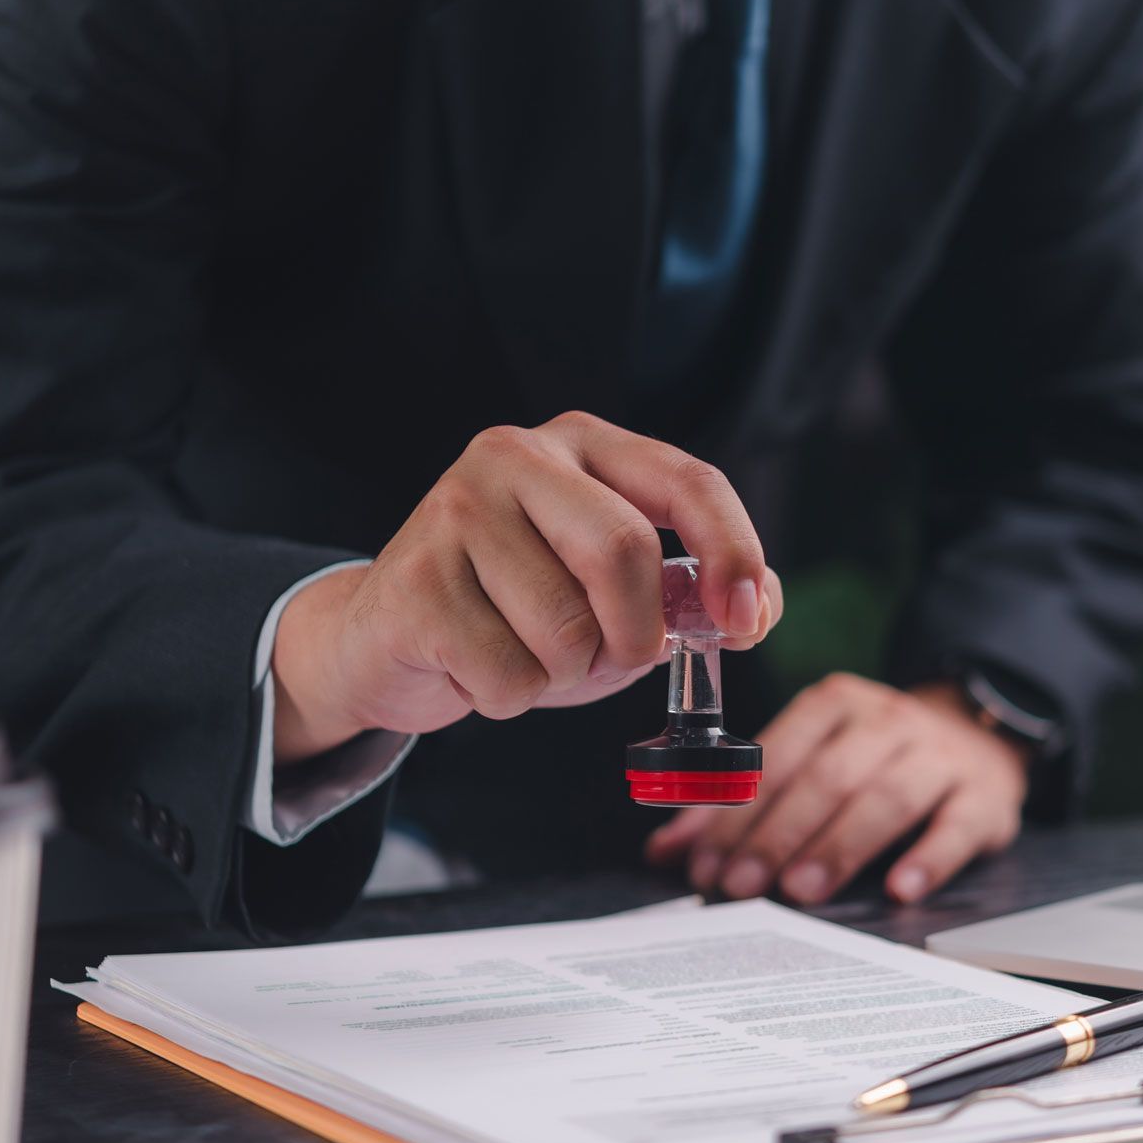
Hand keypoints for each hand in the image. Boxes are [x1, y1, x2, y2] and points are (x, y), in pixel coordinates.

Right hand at [271, 411, 782, 759]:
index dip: (732, 552)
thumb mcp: (613, 595)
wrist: (386, 638)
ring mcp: (457, 510)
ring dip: (565, 674)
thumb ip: (689, 595)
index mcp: (583, 445)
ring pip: (566, 626)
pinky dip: (511, 697)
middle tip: (615, 659)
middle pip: (624, 552)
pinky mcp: (415, 581)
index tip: (744, 621)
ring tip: (528, 654)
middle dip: (636, 634)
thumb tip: (755, 610)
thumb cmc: (514, 613)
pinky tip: (478, 668)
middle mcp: (517, 456)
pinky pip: (508, 672)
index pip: (688, 481)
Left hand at [645, 674, 1026, 904]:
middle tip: (741, 885)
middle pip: (827, 777)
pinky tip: (900, 888)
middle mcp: (887, 721)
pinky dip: (928, 858)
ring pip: (887, 797)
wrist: (978, 735)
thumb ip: (742, 803)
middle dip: (778, 834)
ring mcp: (939, 756)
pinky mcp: (985, 797)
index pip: (778, 757)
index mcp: (835, 704)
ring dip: (839, 846)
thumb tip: (667, 850)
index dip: (738, 811)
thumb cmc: (875, 757)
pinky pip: (956, 826)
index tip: (705, 862)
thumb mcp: (811, 760)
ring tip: (801, 891)